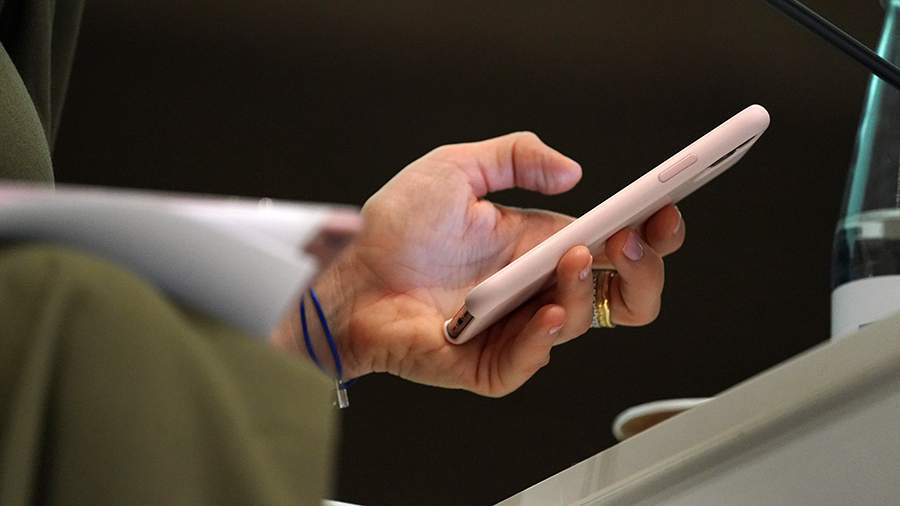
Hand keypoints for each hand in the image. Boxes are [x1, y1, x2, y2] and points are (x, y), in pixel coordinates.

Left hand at [273, 132, 684, 396]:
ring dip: (587, 289)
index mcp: (540, 245)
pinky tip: (543, 308)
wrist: (348, 274)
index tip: (663, 209)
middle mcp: (538, 287)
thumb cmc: (395, 229)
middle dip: (644, 268)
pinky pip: (531, 360)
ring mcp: (516, 327)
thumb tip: (574, 171)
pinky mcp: (487, 364)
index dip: (649, 232)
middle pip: (623, 295)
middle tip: (634, 239)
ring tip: (572, 254)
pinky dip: (543, 336)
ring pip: (584, 323)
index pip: (615, 246)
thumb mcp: (455, 170)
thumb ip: (514, 156)